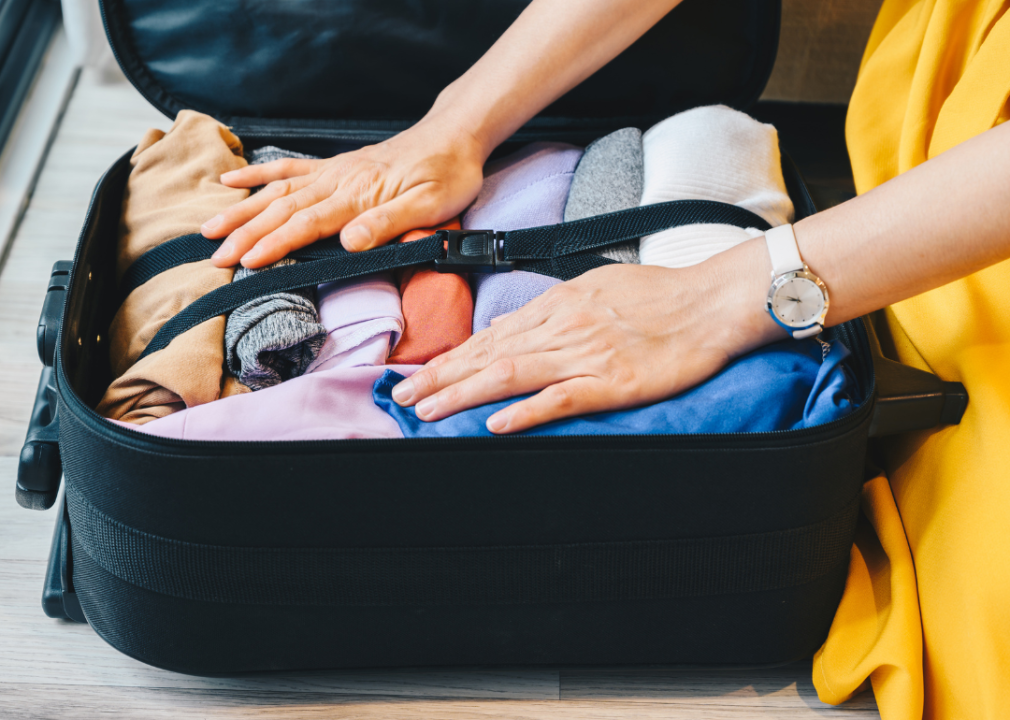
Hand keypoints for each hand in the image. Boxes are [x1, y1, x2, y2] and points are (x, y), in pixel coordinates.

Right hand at [202, 116, 486, 267]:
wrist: (454, 137)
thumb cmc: (448, 174)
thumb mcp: (430, 205)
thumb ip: (388, 223)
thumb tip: (349, 243)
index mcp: (358, 196)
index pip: (307, 223)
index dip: (274, 243)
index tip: (246, 261)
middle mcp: (338, 181)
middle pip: (283, 209)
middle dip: (246, 234)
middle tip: (215, 256)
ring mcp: (334, 171)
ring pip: (277, 191)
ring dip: (243, 210)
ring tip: (210, 227)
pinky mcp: (336, 166)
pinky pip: (289, 168)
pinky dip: (259, 175)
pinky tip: (233, 182)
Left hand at [390, 240, 783, 432]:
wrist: (711, 302)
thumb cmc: (659, 295)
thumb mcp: (594, 288)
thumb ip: (546, 309)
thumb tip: (502, 326)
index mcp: (558, 306)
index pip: (491, 337)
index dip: (450, 358)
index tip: (417, 376)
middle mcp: (563, 328)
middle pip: (489, 355)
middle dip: (441, 377)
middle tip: (401, 397)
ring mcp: (587, 355)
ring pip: (512, 374)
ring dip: (464, 393)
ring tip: (428, 410)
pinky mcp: (613, 382)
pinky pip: (562, 398)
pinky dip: (527, 412)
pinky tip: (496, 425)